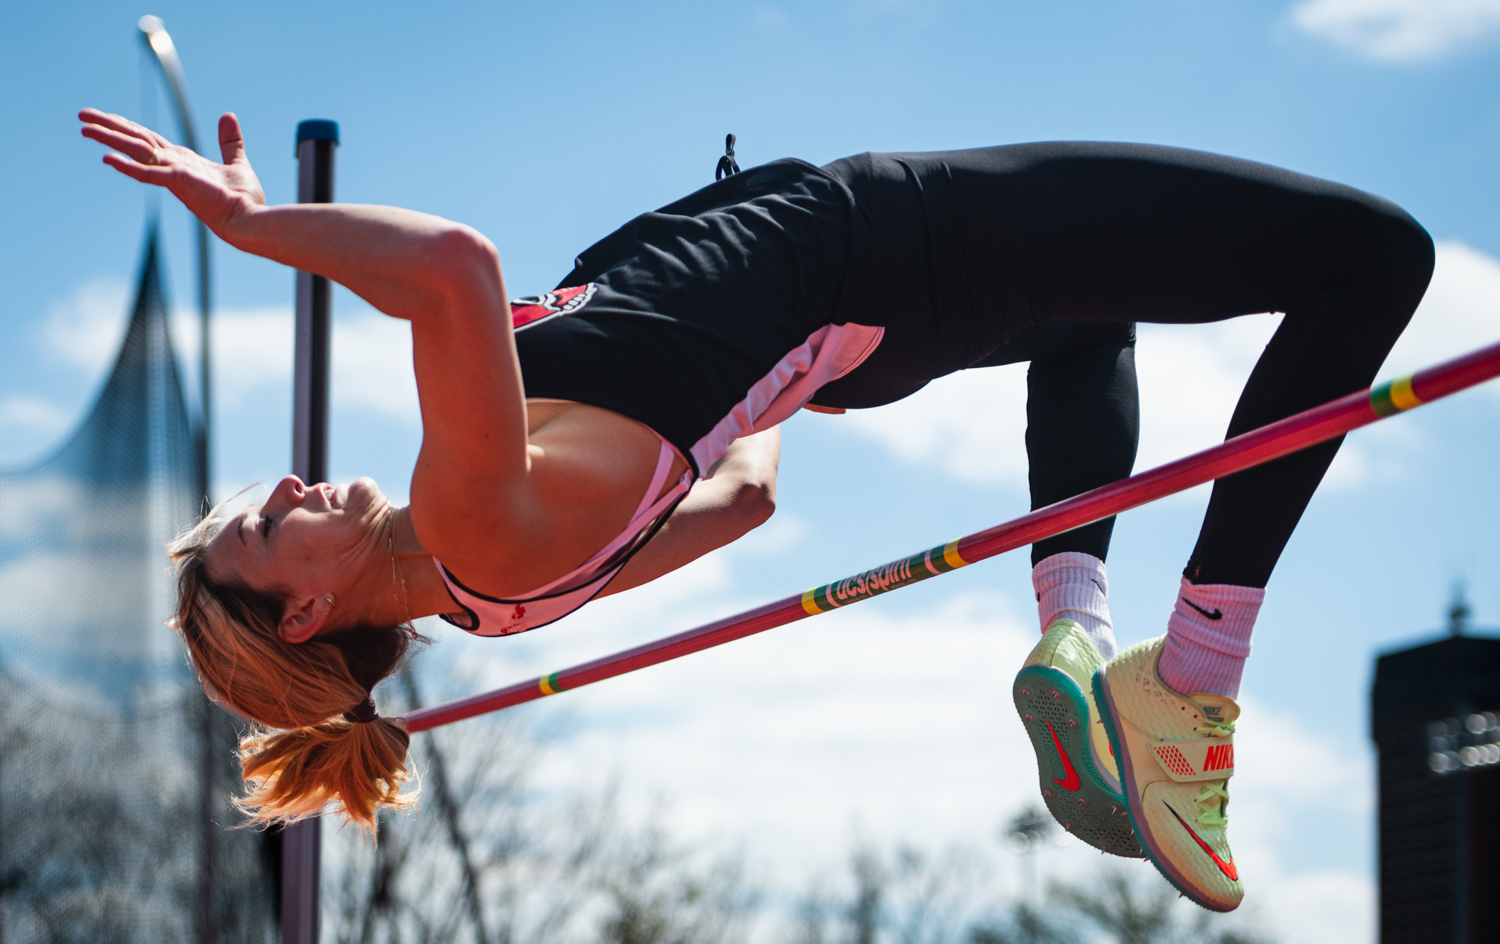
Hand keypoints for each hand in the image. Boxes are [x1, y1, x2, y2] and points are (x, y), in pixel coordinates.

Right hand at [79, 108, 266, 240]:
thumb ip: (230, 141)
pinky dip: (129, 167)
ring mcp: (174, 174)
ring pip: (136, 152)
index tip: (107, 117)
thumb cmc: (244, 199)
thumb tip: (228, 115)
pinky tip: (107, 159)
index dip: (128, 127)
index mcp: (183, 162)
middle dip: (109, 128)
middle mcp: (173, 166)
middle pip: (136, 142)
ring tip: (84, 128)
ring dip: (110, 139)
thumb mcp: (236, 162)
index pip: (149, 140)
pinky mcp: (179, 182)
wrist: (251, 220)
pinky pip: (149, 174)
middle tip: (82, 116)